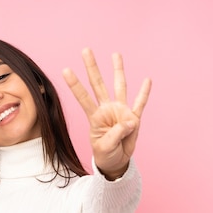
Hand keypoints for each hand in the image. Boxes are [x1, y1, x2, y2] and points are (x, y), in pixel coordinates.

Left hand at [63, 50, 151, 179]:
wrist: (116, 162)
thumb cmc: (105, 154)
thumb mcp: (105, 148)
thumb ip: (115, 135)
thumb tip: (129, 121)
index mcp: (95, 117)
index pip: (83, 97)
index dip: (75, 85)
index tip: (65, 70)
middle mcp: (106, 109)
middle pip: (98, 84)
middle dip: (92, 67)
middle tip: (86, 50)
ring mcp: (120, 111)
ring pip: (119, 86)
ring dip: (118, 70)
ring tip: (116, 54)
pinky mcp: (134, 118)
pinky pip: (140, 103)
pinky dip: (144, 92)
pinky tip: (147, 80)